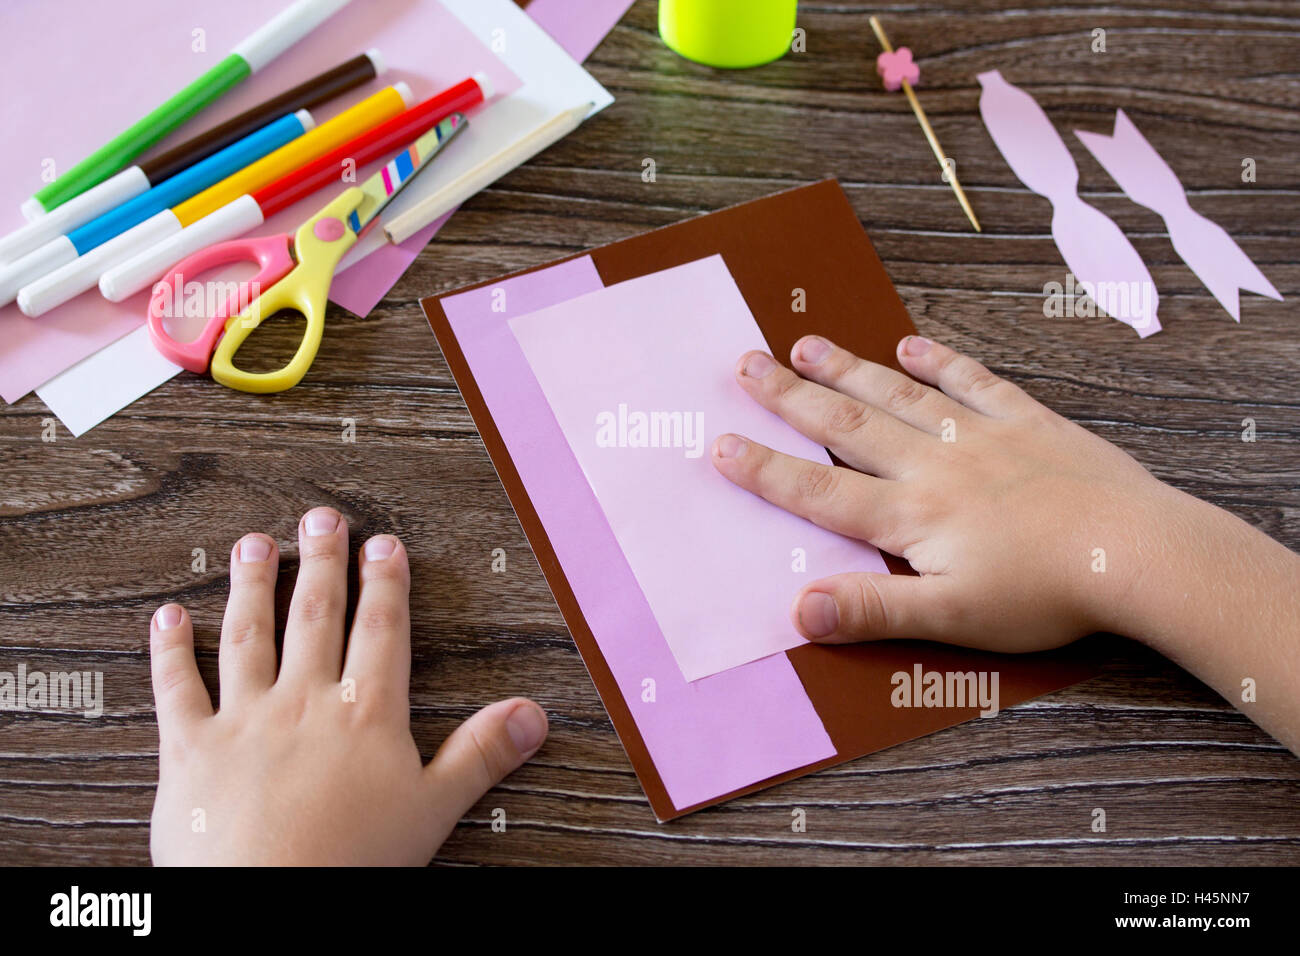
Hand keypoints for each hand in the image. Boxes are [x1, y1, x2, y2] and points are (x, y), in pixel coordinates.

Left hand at [148, 507, 547, 865]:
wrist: (266, 905)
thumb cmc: (351, 865)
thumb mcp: (433, 809)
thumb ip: (480, 755)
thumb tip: (530, 715)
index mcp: (365, 715)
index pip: (380, 631)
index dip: (385, 583)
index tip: (383, 544)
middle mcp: (303, 703)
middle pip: (315, 616)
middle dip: (322, 562)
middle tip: (321, 517)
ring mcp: (243, 720)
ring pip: (248, 635)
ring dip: (252, 584)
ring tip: (255, 543)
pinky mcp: (190, 749)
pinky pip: (177, 689)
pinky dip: (170, 651)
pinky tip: (169, 616)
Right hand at [711, 334, 1178, 651]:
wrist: (1138, 553)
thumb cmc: (1044, 595)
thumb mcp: (950, 619)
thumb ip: (872, 610)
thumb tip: (798, 609)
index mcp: (911, 515)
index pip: (820, 491)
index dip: (766, 470)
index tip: (720, 444)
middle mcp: (934, 464)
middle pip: (847, 426)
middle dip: (791, 397)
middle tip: (746, 363)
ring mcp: (980, 436)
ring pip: (899, 394)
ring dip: (849, 369)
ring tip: (806, 345)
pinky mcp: (1027, 423)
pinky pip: (973, 382)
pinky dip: (940, 360)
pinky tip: (912, 343)